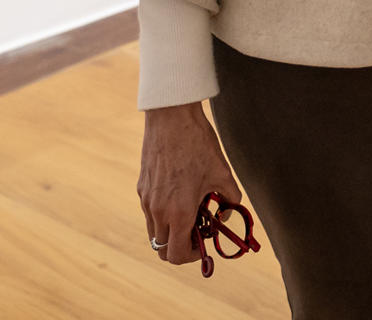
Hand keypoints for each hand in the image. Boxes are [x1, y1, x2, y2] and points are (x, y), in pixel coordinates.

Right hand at [139, 102, 242, 266]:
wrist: (171, 116)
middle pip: (162, 249)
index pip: (176, 255)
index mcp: (179, 212)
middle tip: (197, 228)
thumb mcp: (223, 173)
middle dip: (181, 245)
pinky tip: (179, 192)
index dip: (192, 256)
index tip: (203, 242)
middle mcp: (158, 211)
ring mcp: (146, 199)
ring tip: (189, 209)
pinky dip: (163, 214)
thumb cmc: (198, 143)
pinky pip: (150, 213)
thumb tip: (226, 215)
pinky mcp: (141, 187)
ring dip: (171, 230)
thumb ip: (230, 200)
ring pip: (154, 232)